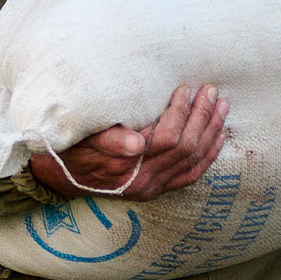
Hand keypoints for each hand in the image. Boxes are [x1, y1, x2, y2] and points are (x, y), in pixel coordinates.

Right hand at [31, 84, 230, 201]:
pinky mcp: (157, 190)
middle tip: (209, 91)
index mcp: (125, 167)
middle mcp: (142, 181)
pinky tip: (219, 137)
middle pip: (185, 148)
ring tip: (221, 106)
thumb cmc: (71, 146)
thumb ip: (108, 139)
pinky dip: (208, 156)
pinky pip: (191, 175)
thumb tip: (136, 142)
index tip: (184, 89)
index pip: (167, 138)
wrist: (59, 175)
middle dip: (201, 117)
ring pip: (193, 160)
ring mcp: (151, 188)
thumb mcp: (82, 137)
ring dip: (211, 132)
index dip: (180, 112)